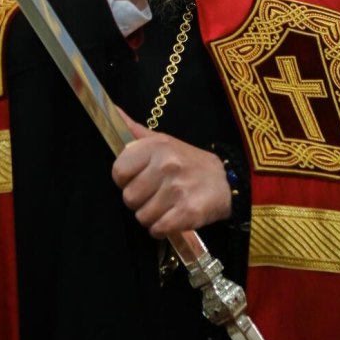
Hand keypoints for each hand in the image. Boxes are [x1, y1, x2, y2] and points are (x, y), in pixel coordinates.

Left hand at [112, 115, 231, 237]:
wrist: (226, 182)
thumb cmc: (188, 162)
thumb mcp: (164, 141)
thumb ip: (136, 132)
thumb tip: (113, 110)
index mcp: (157, 146)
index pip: (118, 171)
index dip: (124, 180)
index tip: (136, 180)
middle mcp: (166, 165)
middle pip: (129, 197)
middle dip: (139, 201)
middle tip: (154, 195)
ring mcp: (177, 189)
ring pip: (142, 217)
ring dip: (151, 216)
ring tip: (165, 206)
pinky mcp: (187, 212)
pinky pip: (157, 229)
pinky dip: (161, 229)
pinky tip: (171, 218)